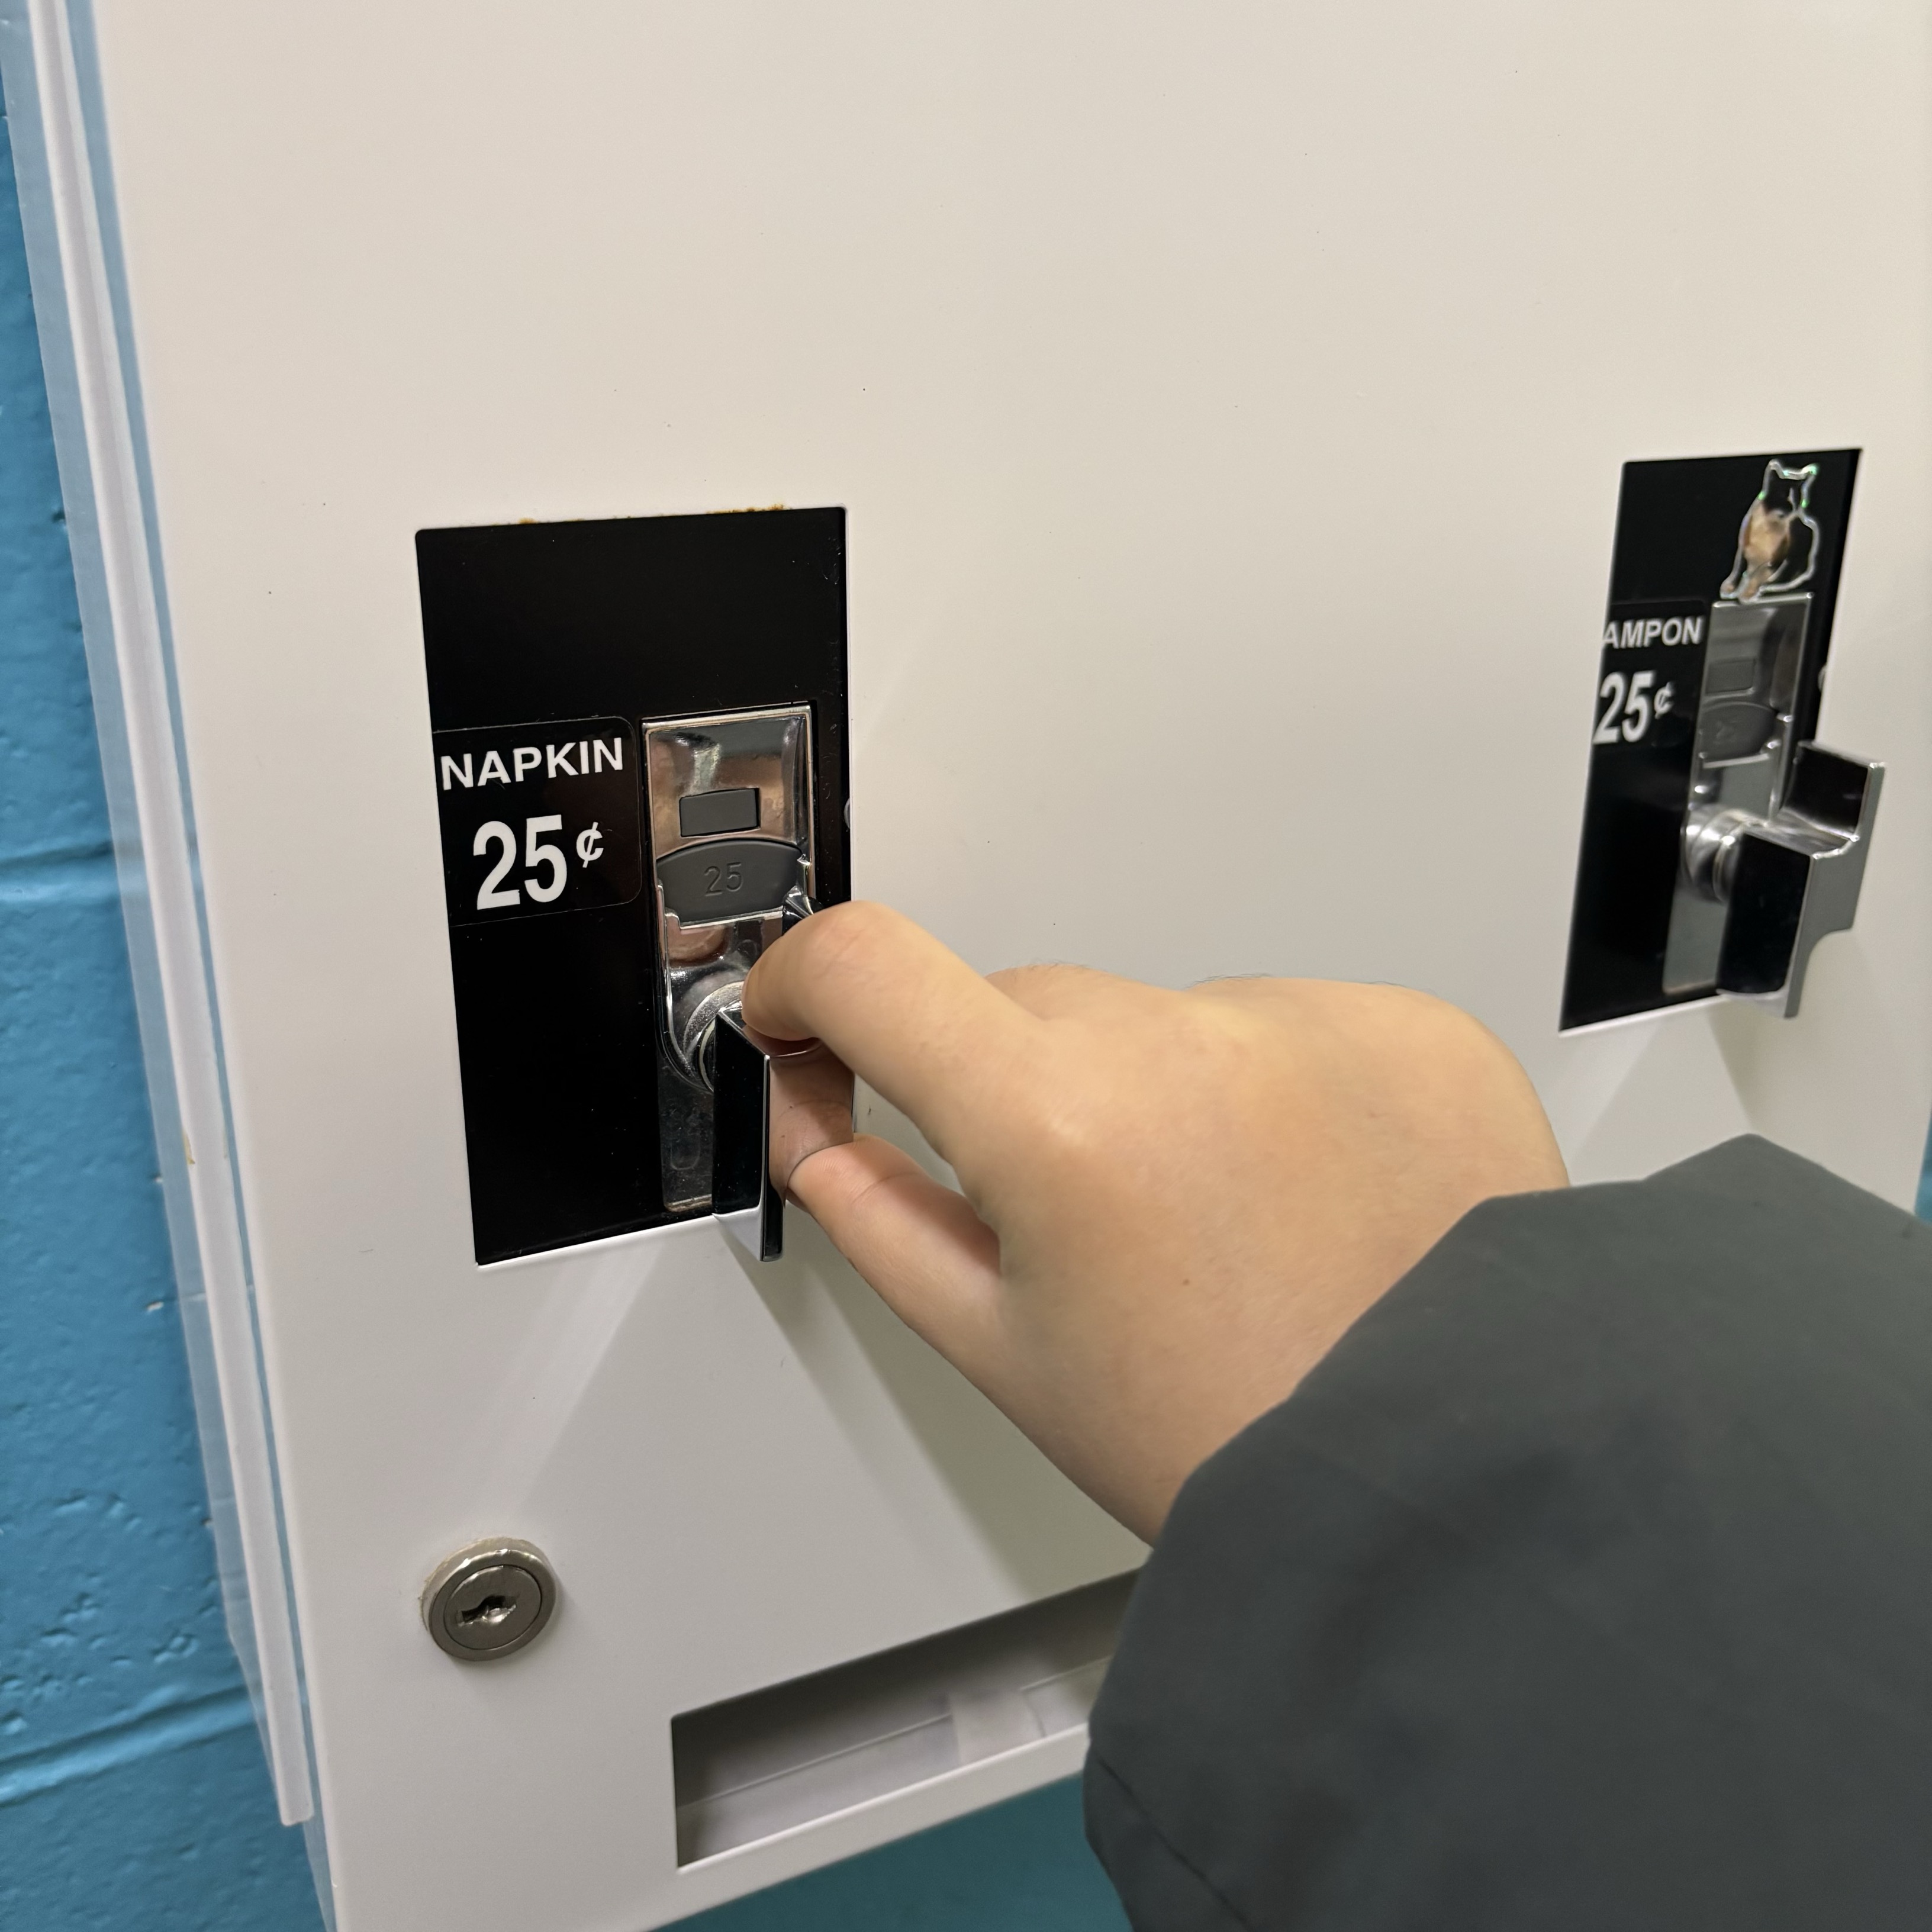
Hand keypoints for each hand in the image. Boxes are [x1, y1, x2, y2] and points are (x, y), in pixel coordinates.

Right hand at [741, 903, 1566, 1541]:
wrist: (1451, 1484)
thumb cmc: (1235, 1447)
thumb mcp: (1005, 1352)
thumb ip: (878, 1217)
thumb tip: (815, 1128)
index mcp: (1058, 1121)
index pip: (868, 964)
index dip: (802, 981)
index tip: (805, 1019)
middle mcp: (1186, 1040)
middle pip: (1023, 1004)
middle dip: (1004, 1085)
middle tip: (1067, 1214)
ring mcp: (1310, 1021)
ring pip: (1160, 1013)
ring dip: (1150, 1089)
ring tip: (1216, 1228)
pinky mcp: (1410, 1028)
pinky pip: (1285, 1022)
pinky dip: (1269, 1090)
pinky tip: (1304, 1200)